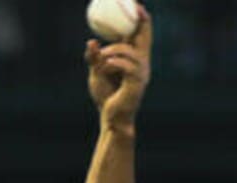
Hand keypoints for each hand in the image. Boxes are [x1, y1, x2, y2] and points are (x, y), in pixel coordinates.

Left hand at [85, 5, 151, 132]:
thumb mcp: (97, 73)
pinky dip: (113, 64)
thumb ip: (95, 58)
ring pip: (130, 52)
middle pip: (144, 37)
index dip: (141, 19)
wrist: (112, 118)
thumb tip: (91, 41)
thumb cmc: (105, 97)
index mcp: (134, 59)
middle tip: (135, 8)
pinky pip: (126, 66)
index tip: (136, 4)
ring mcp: (141, 74)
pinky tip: (104, 66)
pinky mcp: (137, 84)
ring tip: (102, 57)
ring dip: (113, 51)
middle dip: (141, 21)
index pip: (141, 34)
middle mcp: (142, 64)